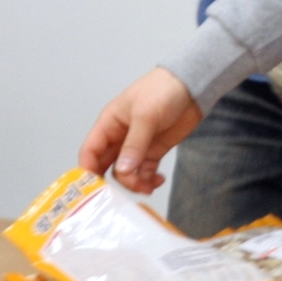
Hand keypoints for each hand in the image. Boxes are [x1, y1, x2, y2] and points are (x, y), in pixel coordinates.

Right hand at [79, 68, 203, 192]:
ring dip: (134, 183)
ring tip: (149, 185)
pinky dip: (148, 180)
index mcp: (109, 124)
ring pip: (126, 173)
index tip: (95, 190)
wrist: (193, 85)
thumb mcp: (146, 115)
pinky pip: (144, 172)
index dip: (88, 171)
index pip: (90, 152)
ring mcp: (137, 146)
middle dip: (113, 182)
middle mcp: (119, 137)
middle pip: (106, 167)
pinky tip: (158, 180)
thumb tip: (122, 171)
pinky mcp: (154, 151)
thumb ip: (134, 144)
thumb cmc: (163, 90)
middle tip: (124, 195)